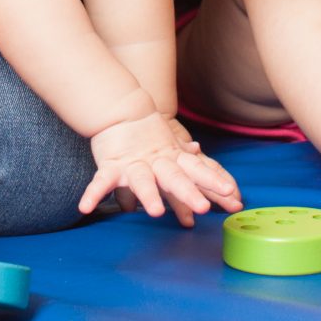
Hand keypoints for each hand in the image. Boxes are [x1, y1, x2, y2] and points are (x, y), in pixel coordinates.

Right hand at [80, 112, 243, 223]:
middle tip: (203, 208)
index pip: (198, 170)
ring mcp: (133, 163)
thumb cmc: (147, 132)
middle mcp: (156, 161)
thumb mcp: (171, 143)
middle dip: (189, 192)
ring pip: (142, 180)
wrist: (119, 108)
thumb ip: (188, 156)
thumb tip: (201, 154)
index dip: (216, 182)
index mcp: (172, 157)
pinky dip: (93, 194)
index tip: (235, 196)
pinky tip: (85, 208)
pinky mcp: (111, 164)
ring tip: (155, 212)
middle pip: (175, 177)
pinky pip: (102, 181)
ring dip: (148, 195)